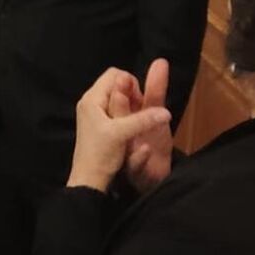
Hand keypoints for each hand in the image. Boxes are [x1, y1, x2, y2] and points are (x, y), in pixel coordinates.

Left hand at [67, 68, 172, 191]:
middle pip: (116, 84)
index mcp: (92, 99)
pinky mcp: (98, 124)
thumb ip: (143, 120)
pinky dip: (126, 114)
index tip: (140, 102)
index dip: (131, 84)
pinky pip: (115, 110)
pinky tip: (131, 127)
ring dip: (130, 105)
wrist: (88, 180)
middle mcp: (90, 102)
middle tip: (141, 111)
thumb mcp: (122, 134)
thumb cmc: (101, 155)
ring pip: (117, 97)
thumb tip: (167, 112)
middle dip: (132, 93)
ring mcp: (93, 113)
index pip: (114, 74)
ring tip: (138, 120)